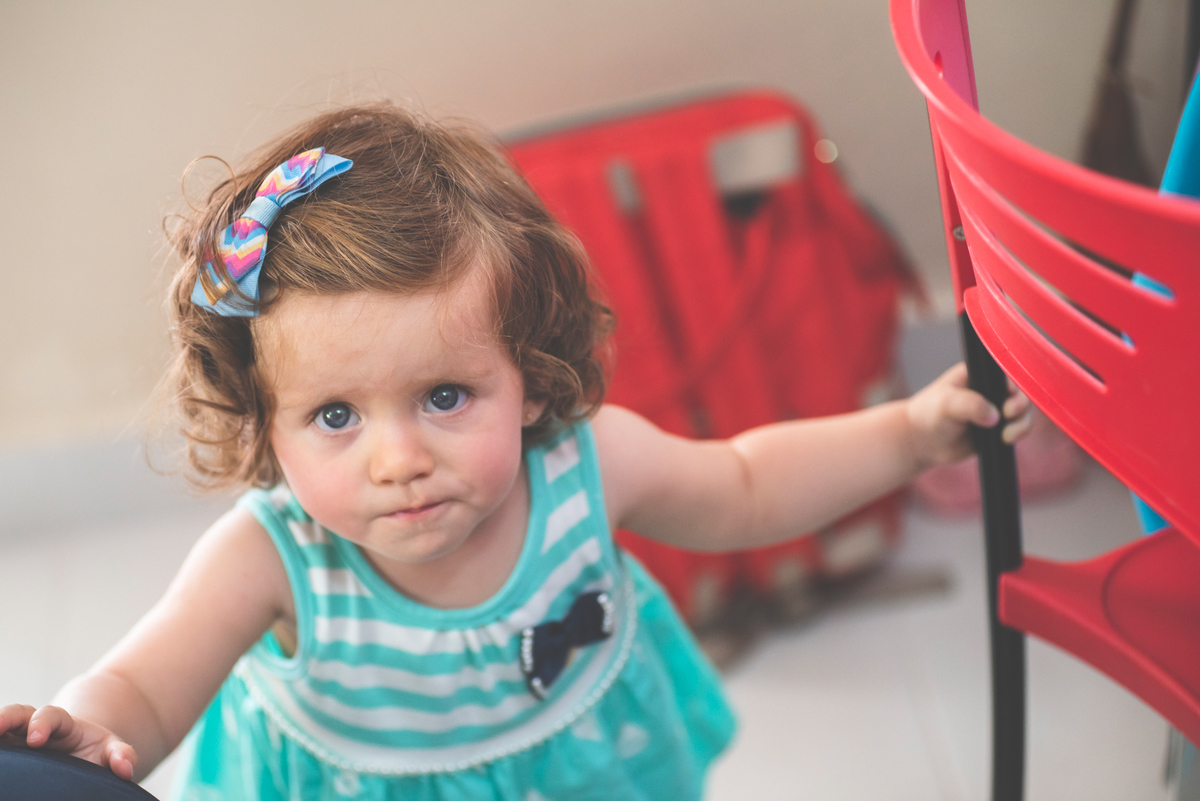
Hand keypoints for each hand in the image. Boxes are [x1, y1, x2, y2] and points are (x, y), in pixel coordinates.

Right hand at [0, 703, 137, 780]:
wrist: (81, 756)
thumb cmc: (95, 752)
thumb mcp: (110, 749)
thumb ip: (121, 754)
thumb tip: (125, 768)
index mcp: (63, 724)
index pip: (51, 715)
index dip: (42, 723)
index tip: (35, 739)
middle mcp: (36, 726)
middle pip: (19, 713)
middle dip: (7, 717)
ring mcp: (19, 738)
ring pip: (3, 728)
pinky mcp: (12, 754)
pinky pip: (2, 748)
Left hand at [905, 362, 1031, 468]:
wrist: (921, 442)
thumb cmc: (929, 415)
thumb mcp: (946, 405)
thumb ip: (970, 405)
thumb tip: (995, 416)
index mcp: (978, 373)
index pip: (1005, 373)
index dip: (1012, 384)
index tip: (1006, 397)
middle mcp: (990, 389)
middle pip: (1020, 392)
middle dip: (1020, 404)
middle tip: (1007, 414)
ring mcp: (995, 409)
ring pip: (1023, 412)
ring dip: (1021, 423)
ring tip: (1005, 435)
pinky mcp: (998, 428)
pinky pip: (1018, 429)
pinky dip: (1018, 434)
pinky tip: (1005, 440)